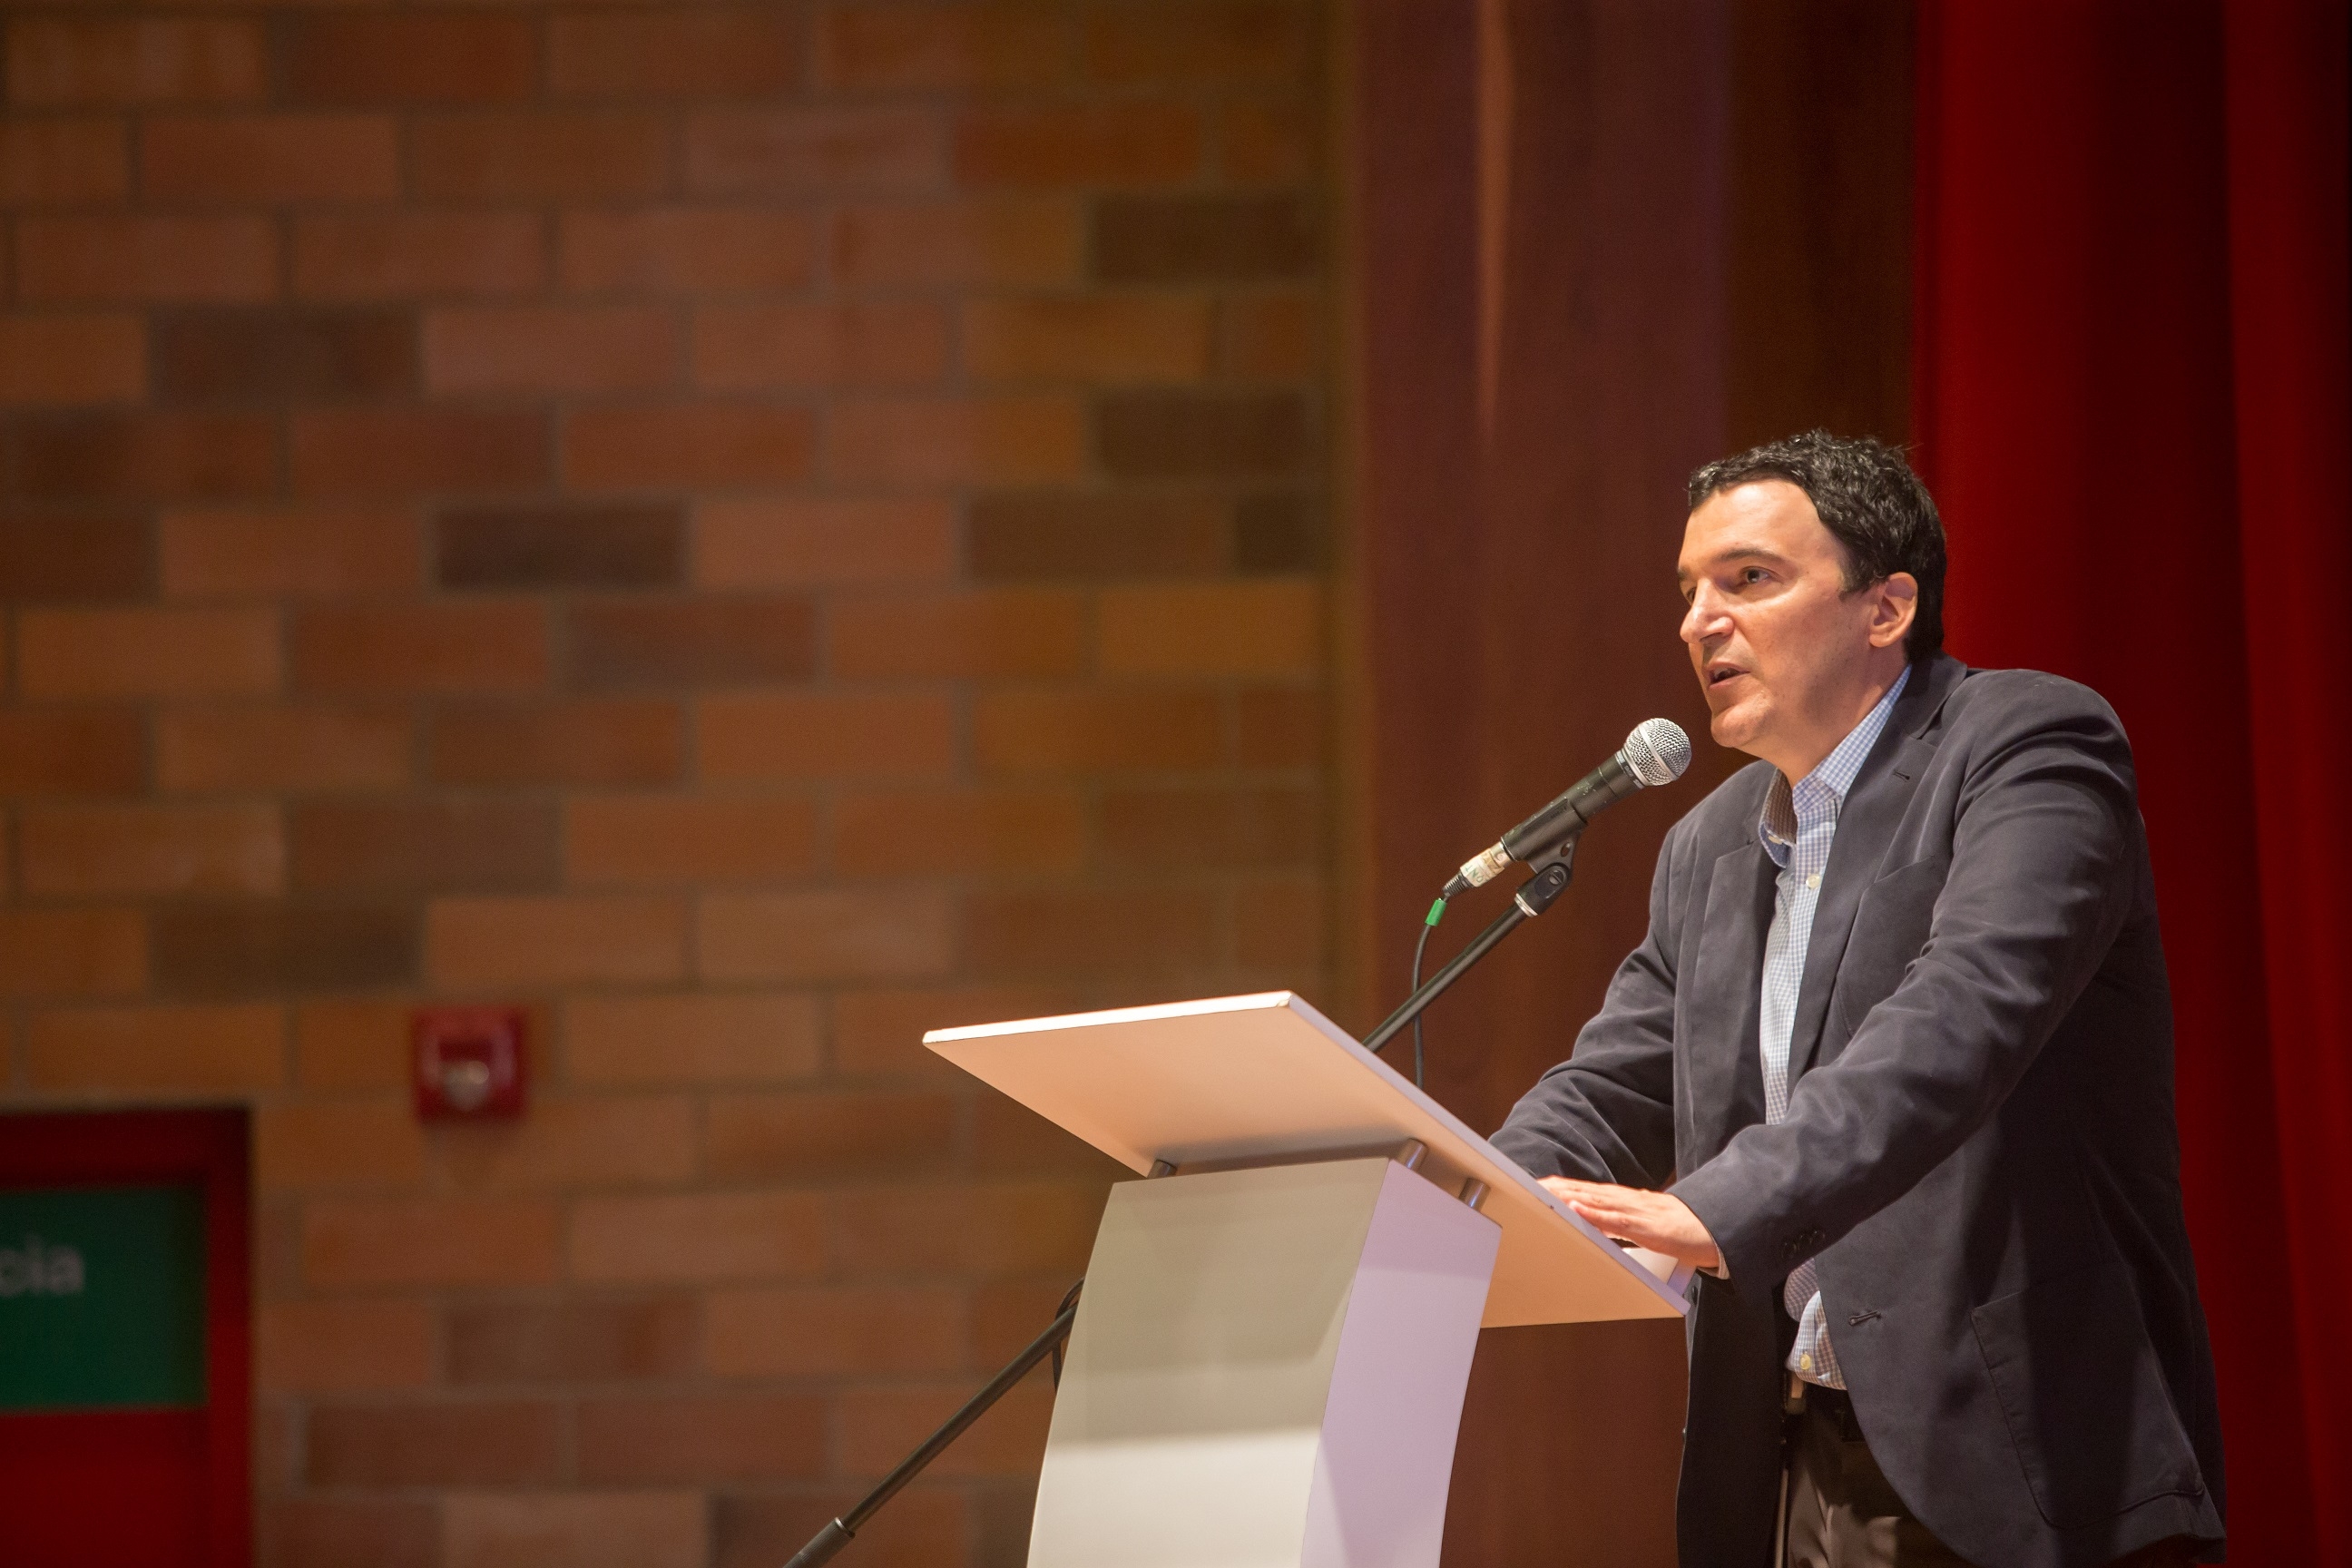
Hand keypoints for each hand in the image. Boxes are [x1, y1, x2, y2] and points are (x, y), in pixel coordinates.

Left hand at [1540, 1176, 1722, 1269]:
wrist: (1710, 1228)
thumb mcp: (1637, 1223)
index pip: (1581, 1190)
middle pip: (1581, 1190)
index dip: (1557, 1186)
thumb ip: (1614, 1221)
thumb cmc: (1674, 1227)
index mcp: (1619, 1200)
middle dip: (1553, 1188)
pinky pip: (1614, 1219)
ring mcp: (1632, 1210)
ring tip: (1541, 1192)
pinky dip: (1593, 1213)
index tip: (1531, 1184)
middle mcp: (1622, 1200)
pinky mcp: (1644, 1225)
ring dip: (1566, 1196)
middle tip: (1524, 1185)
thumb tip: (1590, 1223)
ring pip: (1593, 1200)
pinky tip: (1575, 1207)